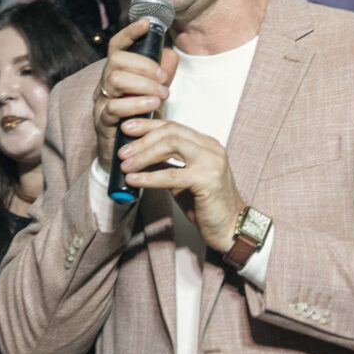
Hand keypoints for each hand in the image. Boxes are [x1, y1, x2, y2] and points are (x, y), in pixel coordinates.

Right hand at [93, 19, 177, 172]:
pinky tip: (152, 108)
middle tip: (162, 80)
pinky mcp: (102, 121)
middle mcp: (105, 83)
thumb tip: (169, 53)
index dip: (130, 32)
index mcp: (117, 72)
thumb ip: (162, 73)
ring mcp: (101, 101)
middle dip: (143, 66)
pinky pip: (114, 107)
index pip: (117, 46)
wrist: (128, 153)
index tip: (146, 23)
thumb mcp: (156, 92)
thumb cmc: (141, 119)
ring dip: (142, 85)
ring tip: (161, 96)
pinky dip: (136, 105)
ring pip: (115, 80)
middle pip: (116, 61)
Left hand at [117, 119, 244, 252]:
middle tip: (122, 151)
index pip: (173, 126)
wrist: (231, 228)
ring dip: (143, 155)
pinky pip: (172, 174)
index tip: (127, 128)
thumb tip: (137, 159)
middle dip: (142, 140)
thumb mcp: (183, 179)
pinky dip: (149, 177)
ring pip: (171, 146)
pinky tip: (134, 180)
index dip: (148, 125)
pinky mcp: (208, 180)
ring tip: (125, 165)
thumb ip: (167, 165)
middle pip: (170, 132)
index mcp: (206, 144)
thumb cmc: (206, 205)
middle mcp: (211, 148)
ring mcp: (211, 162)